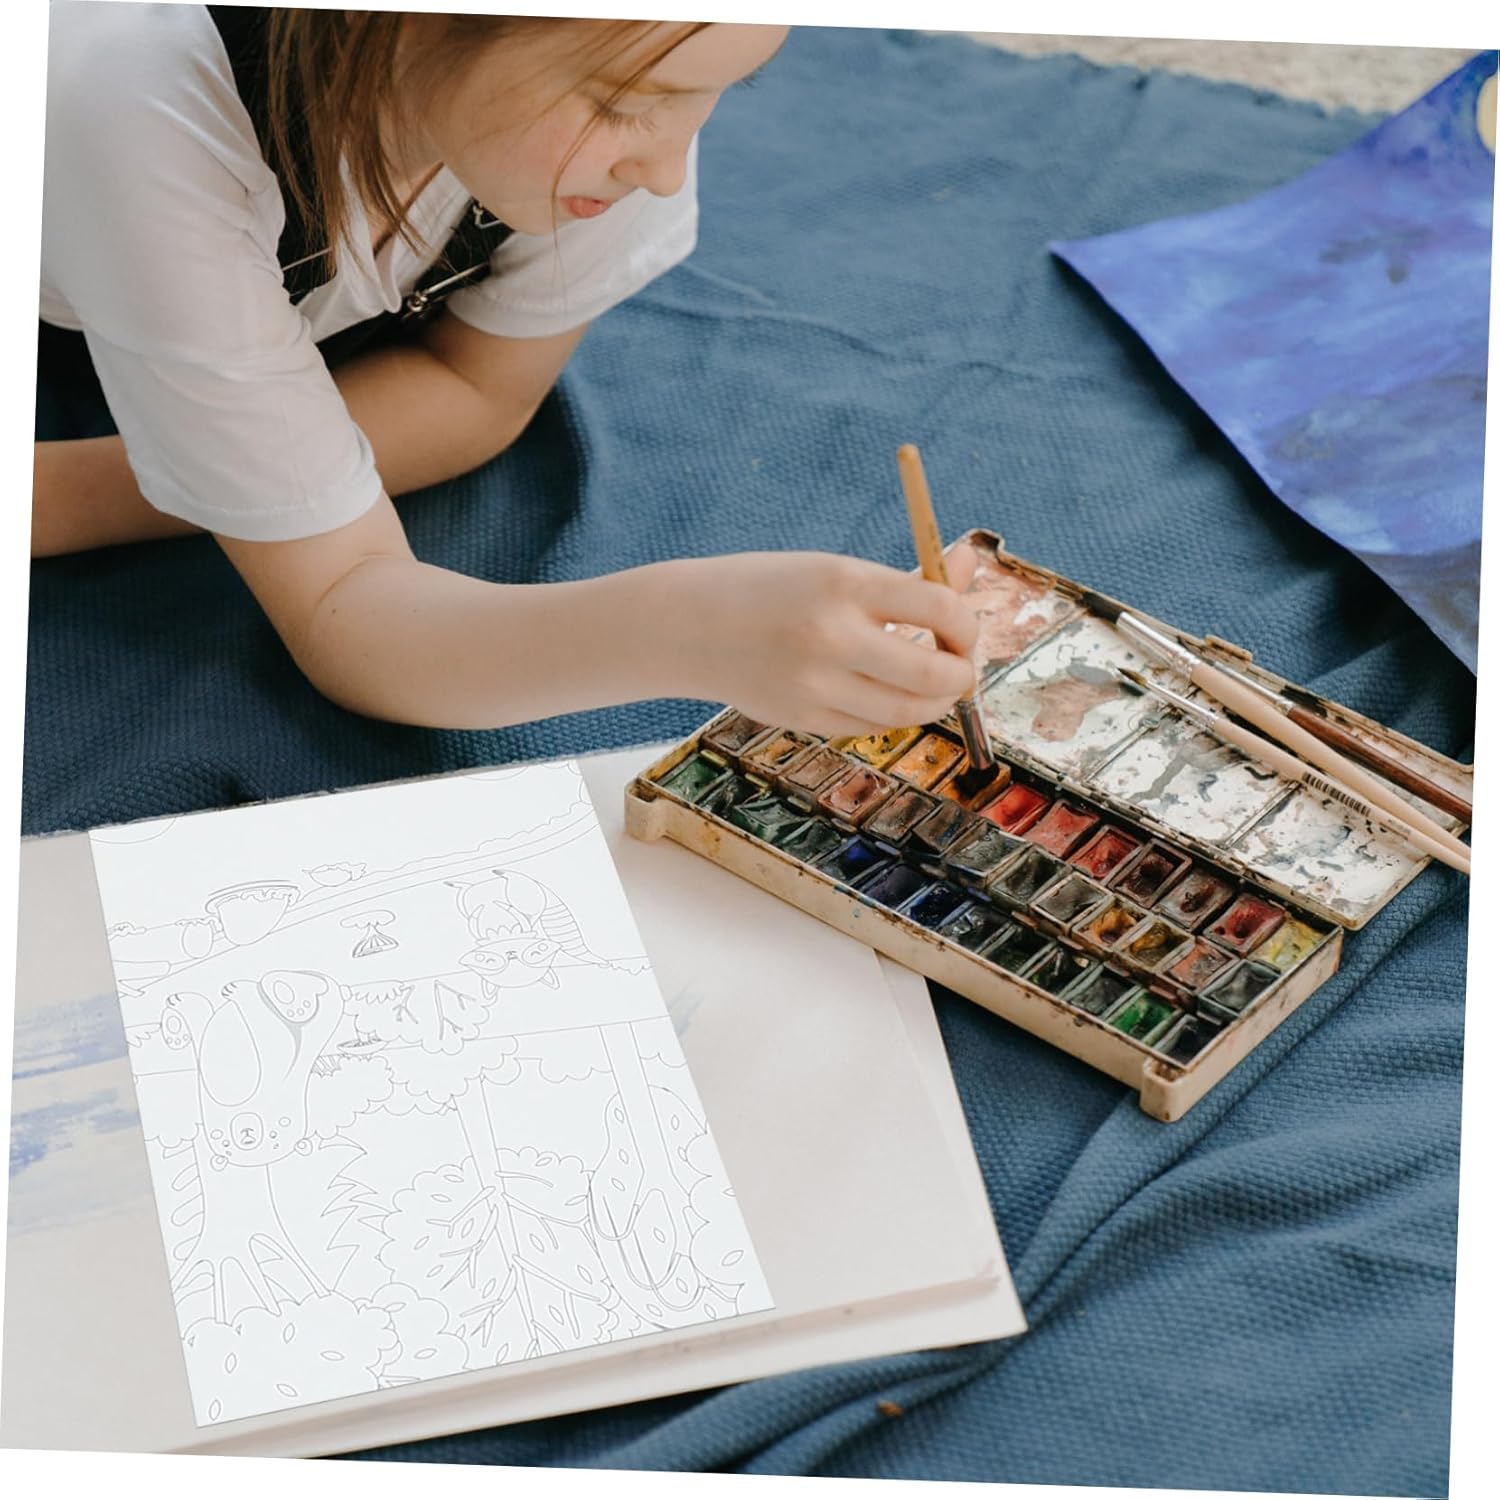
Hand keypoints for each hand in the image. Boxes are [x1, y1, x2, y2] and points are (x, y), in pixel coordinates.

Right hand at [667, 546, 980, 737]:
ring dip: (935, 703)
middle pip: (932, 674)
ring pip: (907, 712)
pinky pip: (870, 726)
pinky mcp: (802, 717)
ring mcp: (814, 684)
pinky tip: (886, 694)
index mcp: (844, 583)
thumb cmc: (773, 591)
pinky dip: (892, 714)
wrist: (690, 625)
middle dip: (963, 676)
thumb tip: (970, 562)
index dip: (968, 626)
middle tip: (963, 668)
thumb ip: (906, 580)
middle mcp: (830, 636)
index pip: (940, 610)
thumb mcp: (836, 571)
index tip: (964, 629)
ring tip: (934, 686)